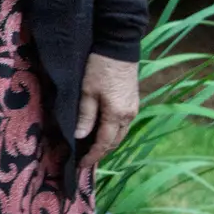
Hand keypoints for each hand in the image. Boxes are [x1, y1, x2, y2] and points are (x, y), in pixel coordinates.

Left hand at [75, 53, 139, 168]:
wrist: (118, 47)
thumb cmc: (99, 67)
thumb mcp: (87, 92)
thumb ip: (85, 116)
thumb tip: (80, 137)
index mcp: (117, 115)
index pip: (104, 143)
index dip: (92, 157)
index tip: (80, 166)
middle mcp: (129, 115)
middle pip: (114, 142)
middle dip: (100, 153)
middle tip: (83, 159)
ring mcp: (133, 109)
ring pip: (120, 134)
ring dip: (107, 143)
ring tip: (91, 148)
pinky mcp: (133, 102)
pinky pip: (123, 124)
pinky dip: (112, 132)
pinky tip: (102, 132)